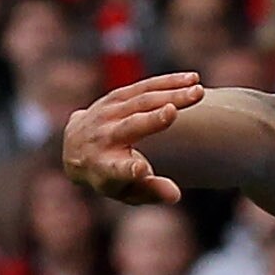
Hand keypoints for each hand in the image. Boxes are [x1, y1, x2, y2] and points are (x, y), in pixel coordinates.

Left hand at [62, 71, 202, 203]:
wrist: (75, 148)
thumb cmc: (109, 176)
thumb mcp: (127, 191)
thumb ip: (151, 191)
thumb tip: (175, 195)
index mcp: (104, 168)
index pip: (116, 170)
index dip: (129, 171)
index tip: (141, 169)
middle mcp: (102, 139)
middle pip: (131, 126)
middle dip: (151, 119)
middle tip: (174, 111)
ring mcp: (107, 114)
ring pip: (140, 101)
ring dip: (170, 94)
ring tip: (198, 91)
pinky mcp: (115, 97)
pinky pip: (143, 87)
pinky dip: (168, 82)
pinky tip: (192, 79)